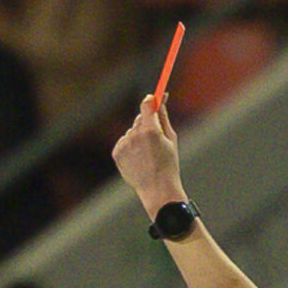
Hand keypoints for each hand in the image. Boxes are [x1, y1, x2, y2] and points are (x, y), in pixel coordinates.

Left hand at [112, 95, 188, 215]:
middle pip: (139, 118)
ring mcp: (124, 145)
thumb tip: (161, 99)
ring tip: (147, 153)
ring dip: (138, 136)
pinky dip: (130, 146)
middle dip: (147, 122)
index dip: (150, 100)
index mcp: (151, 131)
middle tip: (155, 135)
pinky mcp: (116, 153)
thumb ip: (163, 117)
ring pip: (131, 131)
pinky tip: (138, 158)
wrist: (157, 189)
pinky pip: (124, 142)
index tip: (153, 98)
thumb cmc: (168, 164)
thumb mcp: (171, 139)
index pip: (146, 104)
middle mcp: (134, 136)